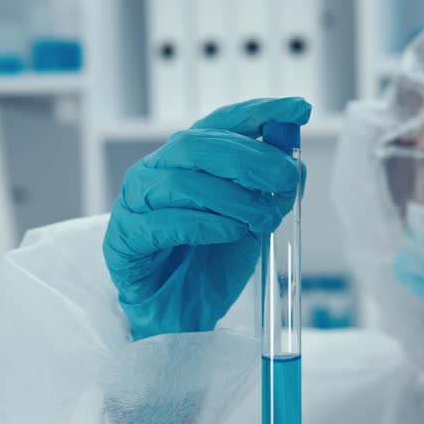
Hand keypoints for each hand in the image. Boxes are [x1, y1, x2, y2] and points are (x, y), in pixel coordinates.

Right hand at [104, 98, 310, 339]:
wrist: (181, 314)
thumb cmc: (211, 262)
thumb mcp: (253, 222)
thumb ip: (270, 193)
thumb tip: (296, 165)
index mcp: (186, 162)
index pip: (220, 124)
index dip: (258, 112)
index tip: (299, 109)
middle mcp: (155, 172)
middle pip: (197, 146)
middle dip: (249, 158)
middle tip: (285, 177)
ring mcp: (134, 204)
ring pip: (180, 182)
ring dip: (231, 198)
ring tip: (263, 219)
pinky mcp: (123, 239)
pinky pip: (163, 223)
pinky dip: (205, 225)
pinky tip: (232, 232)